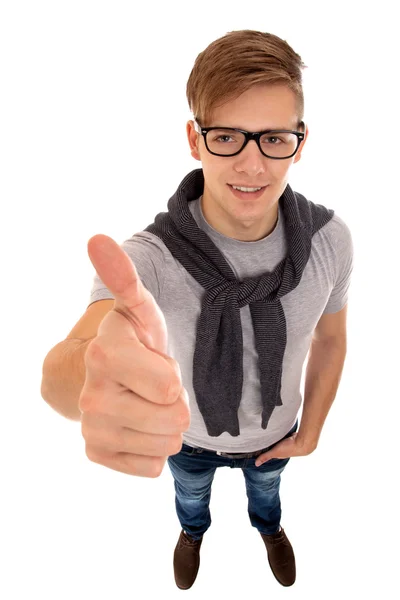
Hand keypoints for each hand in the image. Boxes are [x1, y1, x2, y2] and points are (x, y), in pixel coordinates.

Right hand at [79, 234, 189, 478]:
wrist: (109, 376)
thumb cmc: (135, 342)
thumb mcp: (139, 310)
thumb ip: (125, 278)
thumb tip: (97, 238)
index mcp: (105, 354)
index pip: (169, 388)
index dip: (172, 375)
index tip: (153, 362)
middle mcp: (91, 394)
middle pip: (174, 420)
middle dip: (173, 403)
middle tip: (152, 384)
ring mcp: (91, 427)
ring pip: (167, 444)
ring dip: (165, 424)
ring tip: (145, 401)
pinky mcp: (96, 453)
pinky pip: (152, 466)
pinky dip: (153, 448)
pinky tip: (137, 425)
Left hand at [255, 433, 314, 466]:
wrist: (303, 441)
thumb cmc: (289, 448)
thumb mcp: (275, 452)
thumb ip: (265, 457)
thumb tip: (256, 464)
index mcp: (279, 454)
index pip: (270, 453)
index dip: (264, 450)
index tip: (257, 446)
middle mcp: (284, 449)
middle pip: (275, 446)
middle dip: (270, 443)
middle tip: (262, 437)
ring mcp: (288, 443)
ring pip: (279, 441)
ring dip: (276, 438)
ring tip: (269, 432)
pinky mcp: (291, 437)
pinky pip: (284, 435)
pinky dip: (281, 433)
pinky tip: (278, 429)